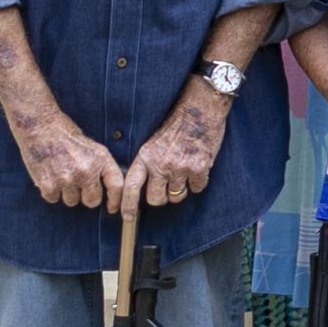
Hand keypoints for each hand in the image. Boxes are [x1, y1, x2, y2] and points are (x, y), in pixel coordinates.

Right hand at [10, 100, 120, 215]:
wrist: (42, 128)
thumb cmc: (68, 136)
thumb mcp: (93, 148)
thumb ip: (101, 167)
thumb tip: (109, 189)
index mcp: (101, 159)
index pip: (116, 186)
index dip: (116, 200)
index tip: (112, 208)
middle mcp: (86, 171)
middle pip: (92, 201)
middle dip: (87, 197)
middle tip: (79, 185)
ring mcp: (67, 179)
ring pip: (72, 201)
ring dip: (67, 193)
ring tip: (62, 175)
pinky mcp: (48, 184)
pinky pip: (53, 199)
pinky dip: (51, 191)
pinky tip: (50, 176)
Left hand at [124, 86, 227, 211]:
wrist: (200, 109)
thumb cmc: (177, 124)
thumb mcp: (153, 142)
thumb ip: (148, 163)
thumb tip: (145, 188)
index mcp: (146, 157)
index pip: (131, 187)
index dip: (127, 205)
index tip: (127, 217)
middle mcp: (161, 164)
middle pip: (155, 199)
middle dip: (162, 197)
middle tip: (167, 188)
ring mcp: (180, 167)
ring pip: (177, 196)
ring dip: (181, 189)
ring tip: (185, 173)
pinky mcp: (199, 167)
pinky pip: (197, 188)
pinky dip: (199, 182)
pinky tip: (199, 168)